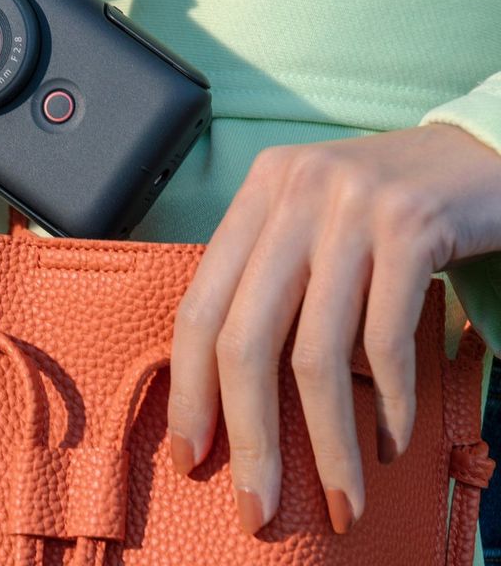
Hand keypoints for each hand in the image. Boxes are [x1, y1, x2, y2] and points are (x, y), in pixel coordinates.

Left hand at [167, 122, 500, 533]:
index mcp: (257, 193)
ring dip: (327, 442)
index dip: (190, 388)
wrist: (479, 154)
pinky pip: (387, 342)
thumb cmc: (386, 209)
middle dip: (248, 435)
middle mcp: (293, 192)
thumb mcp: (312, 225)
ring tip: (340, 498)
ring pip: (317, 352)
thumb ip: (271, 281)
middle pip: (245, 337)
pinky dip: (389, 405)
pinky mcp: (411, 226)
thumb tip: (231, 392)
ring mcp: (351, 207)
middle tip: (257, 506)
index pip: (200, 305)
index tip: (193, 453)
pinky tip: (389, 442)